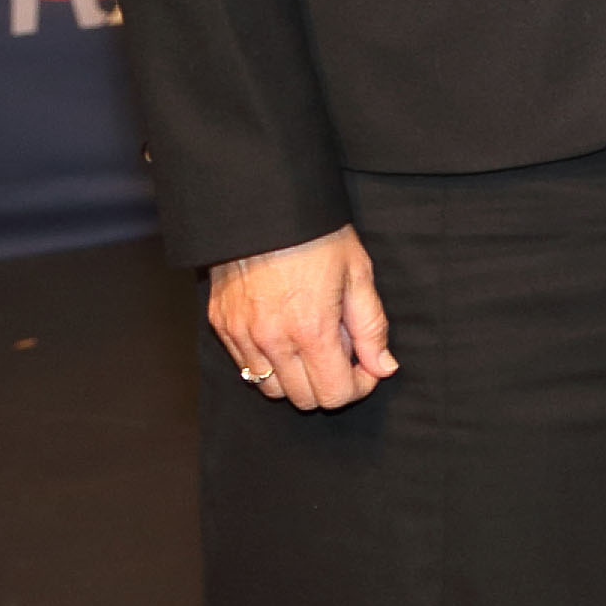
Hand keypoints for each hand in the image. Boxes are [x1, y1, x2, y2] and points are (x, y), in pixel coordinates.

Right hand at [208, 224, 397, 411]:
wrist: (265, 206)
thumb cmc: (318, 236)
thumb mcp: (358, 274)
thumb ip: (372, 327)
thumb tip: (384, 368)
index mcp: (311, 330)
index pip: (334, 394)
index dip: (358, 386)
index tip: (366, 366)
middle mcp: (272, 341)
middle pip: (303, 399)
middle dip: (330, 383)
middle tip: (341, 348)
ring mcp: (241, 336)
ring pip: (271, 390)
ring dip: (297, 377)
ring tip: (312, 341)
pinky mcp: (222, 326)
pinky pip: (246, 367)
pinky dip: (269, 362)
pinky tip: (285, 333)